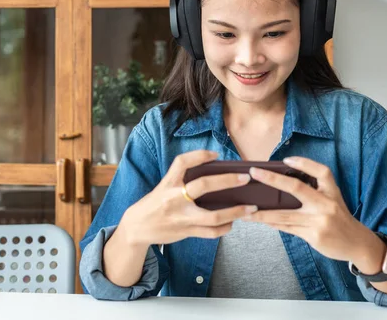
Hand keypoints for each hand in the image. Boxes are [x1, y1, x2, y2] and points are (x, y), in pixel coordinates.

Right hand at [120, 150, 257, 247]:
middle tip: (245, 177)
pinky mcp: (186, 232)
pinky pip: (210, 232)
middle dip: (227, 181)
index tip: (215, 154)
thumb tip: (214, 173)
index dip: (199, 156)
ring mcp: (181, 217)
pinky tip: (232, 223)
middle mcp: (174, 198)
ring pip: (212, 216)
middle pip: (203, 186)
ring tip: (250, 207)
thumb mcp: (163, 187)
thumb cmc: (154, 204)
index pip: (182, 163)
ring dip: (235, 212)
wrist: (136, 228)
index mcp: (168, 183)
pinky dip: (224, 228)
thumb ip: (182, 181)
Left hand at [244, 156, 382, 264]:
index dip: (304, 163)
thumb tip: (281, 183)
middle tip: (254, 173)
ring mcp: (319, 221)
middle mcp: (326, 204)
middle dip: (272, 179)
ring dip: (262, 213)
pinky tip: (260, 221)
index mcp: (332, 192)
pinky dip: (272, 224)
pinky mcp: (313, 236)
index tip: (286, 160)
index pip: (321, 172)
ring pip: (284, 215)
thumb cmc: (339, 217)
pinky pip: (287, 228)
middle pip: (296, 188)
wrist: (357, 244)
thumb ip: (314, 191)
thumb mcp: (332, 199)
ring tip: (246, 211)